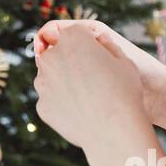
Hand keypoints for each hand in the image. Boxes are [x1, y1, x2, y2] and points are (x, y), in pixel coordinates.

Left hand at [35, 17, 165, 121]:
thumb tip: (97, 38)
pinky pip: (51, 100)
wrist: (115, 131)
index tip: (97, 57)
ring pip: (50, 76)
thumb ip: (107, 45)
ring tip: (87, 96)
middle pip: (57, 52)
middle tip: (90, 77)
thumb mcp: (124, 60)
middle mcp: (52, 56)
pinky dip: (61, 103)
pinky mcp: (41, 105)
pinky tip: (81, 111)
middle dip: (69, 60)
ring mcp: (43, 82)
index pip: (74, 33)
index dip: (87, 45)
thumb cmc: (125, 92)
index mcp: (72, 37)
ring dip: (63, 81)